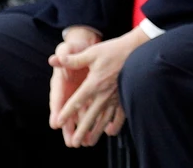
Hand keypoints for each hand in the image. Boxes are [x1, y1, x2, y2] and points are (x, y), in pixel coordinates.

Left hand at [50, 27, 146, 146]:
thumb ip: (73, 60)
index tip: (59, 123)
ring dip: (97, 132)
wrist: (137, 49)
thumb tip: (54, 60)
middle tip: (74, 143)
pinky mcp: (125, 96)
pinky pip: (121, 114)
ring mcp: (116, 97)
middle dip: (82, 131)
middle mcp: (104, 93)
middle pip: (91, 116)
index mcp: (94, 83)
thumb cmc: (113, 50)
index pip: (77, 101)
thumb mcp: (92, 52)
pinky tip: (110, 132)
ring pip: (105, 118)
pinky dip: (116, 124)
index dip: (67, 112)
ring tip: (89, 142)